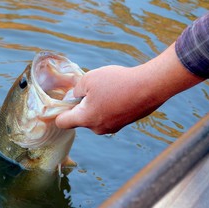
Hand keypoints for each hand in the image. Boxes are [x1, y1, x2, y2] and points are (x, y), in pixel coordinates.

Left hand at [55, 43, 203, 133]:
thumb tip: (73, 97)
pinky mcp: (124, 124)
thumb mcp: (89, 79)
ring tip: (107, 89)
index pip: (63, 123)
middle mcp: (98, 128)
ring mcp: (112, 128)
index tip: (60, 103)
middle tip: (89, 89)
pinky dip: (109, 106)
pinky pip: (109, 116)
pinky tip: (118, 93)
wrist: (150, 87)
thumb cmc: (117, 82)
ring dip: (96, 105)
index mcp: (86, 119)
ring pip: (96, 117)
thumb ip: (75, 89)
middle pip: (80, 119)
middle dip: (81, 105)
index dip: (58, 113)